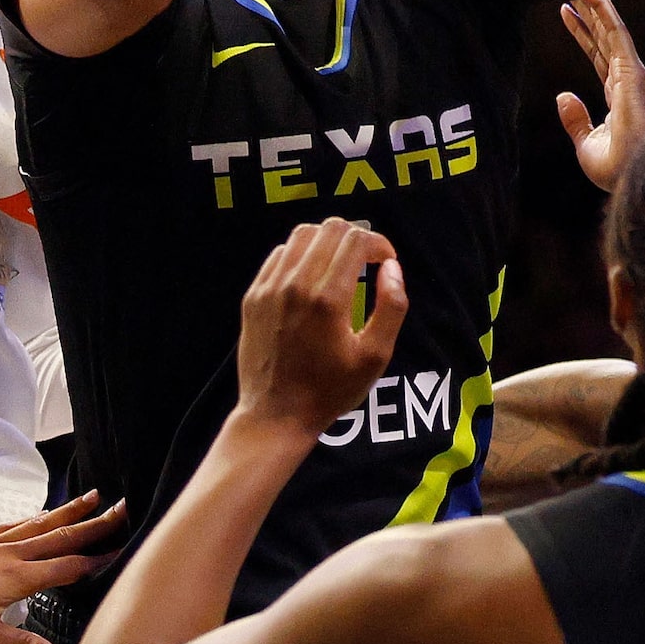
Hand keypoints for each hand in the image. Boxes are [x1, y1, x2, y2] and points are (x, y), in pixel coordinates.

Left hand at [0, 494, 128, 643]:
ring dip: (67, 511)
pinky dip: (33, 517)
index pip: (67, 566)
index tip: (123, 548)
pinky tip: (38, 514)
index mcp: (18, 577)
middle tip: (122, 508)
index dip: (96, 559)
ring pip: (39, 523)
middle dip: (93, 523)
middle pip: (60, 536)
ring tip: (91, 497)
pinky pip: (14, 524)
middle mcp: (11, 554)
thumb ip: (19, 643)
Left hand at [236, 219, 407, 434]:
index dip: (379, 243)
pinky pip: (278, 255)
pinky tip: (311, 278)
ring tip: (340, 266)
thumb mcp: (375, 356)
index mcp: (327, 298)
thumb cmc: (329, 391)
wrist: (275, 415)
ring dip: (327, 241)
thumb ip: (392, 306)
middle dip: (355, 236)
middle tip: (366, 261)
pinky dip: (300, 255)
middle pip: (329, 228)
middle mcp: (294, 284)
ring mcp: (269, 288)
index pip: (355, 239)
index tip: (386, 261)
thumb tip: (392, 268)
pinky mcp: (253, 296)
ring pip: (301, 235)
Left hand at [553, 0, 644, 192]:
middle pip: (604, 38)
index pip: (597, 57)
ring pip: (611, 31)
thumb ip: (575, 120)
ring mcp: (631, 75)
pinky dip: (605, 13)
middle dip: (590, 12)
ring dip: (598, 5)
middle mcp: (626, 82)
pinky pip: (617, 35)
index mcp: (618, 97)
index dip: (582, 34)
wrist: (630, 177)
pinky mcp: (632, 71)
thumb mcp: (585, 144)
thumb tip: (562, 96)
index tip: (567, 13)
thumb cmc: (615, 169)